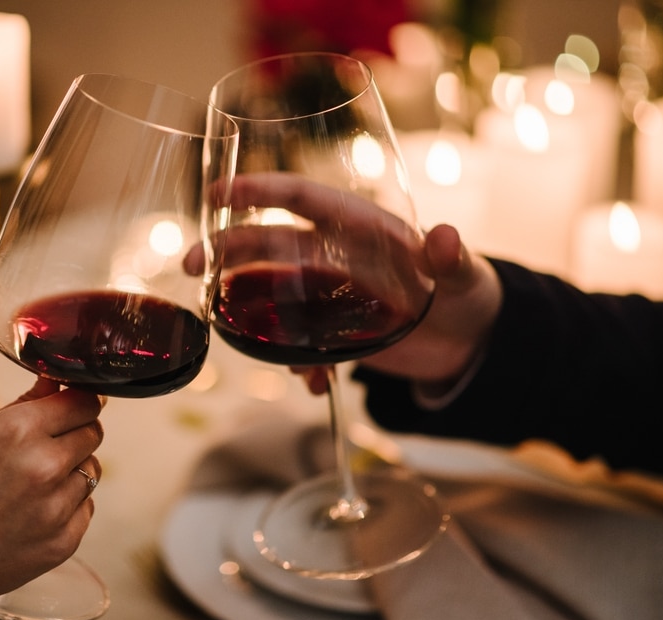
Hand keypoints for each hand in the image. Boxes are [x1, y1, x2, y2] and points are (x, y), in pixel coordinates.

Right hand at [0, 377, 104, 607]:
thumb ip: (21, 406)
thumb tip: (55, 383)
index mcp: (17, 431)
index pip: (83, 402)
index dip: (78, 401)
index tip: (72, 405)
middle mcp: (44, 466)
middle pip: (93, 433)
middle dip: (76, 432)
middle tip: (49, 445)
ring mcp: (56, 507)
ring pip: (92, 471)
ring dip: (72, 470)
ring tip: (32, 484)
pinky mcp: (63, 542)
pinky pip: (85, 508)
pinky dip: (68, 505)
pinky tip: (33, 511)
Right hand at [208, 173, 500, 393]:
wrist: (471, 343)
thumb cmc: (469, 295)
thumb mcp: (464, 278)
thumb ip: (451, 260)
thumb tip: (443, 238)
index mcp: (360, 228)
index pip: (302, 199)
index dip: (259, 192)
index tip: (219, 194)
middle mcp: (334, 256)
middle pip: (267, 244)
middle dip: (225, 251)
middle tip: (191, 268)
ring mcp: (329, 296)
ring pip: (271, 295)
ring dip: (246, 311)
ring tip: (234, 334)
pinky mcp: (334, 333)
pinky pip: (301, 346)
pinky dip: (299, 366)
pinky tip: (314, 385)